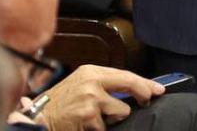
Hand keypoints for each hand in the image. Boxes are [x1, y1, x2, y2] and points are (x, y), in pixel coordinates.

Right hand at [37, 65, 162, 129]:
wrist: (39, 118)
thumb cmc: (60, 104)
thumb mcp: (81, 85)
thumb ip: (103, 85)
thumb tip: (130, 92)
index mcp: (91, 71)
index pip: (124, 74)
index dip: (143, 82)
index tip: (157, 88)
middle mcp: (92, 81)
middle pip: (129, 83)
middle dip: (144, 92)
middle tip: (149, 100)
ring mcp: (91, 98)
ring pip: (121, 110)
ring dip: (112, 118)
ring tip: (94, 118)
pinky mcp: (89, 115)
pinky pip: (106, 127)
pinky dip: (100, 129)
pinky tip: (86, 126)